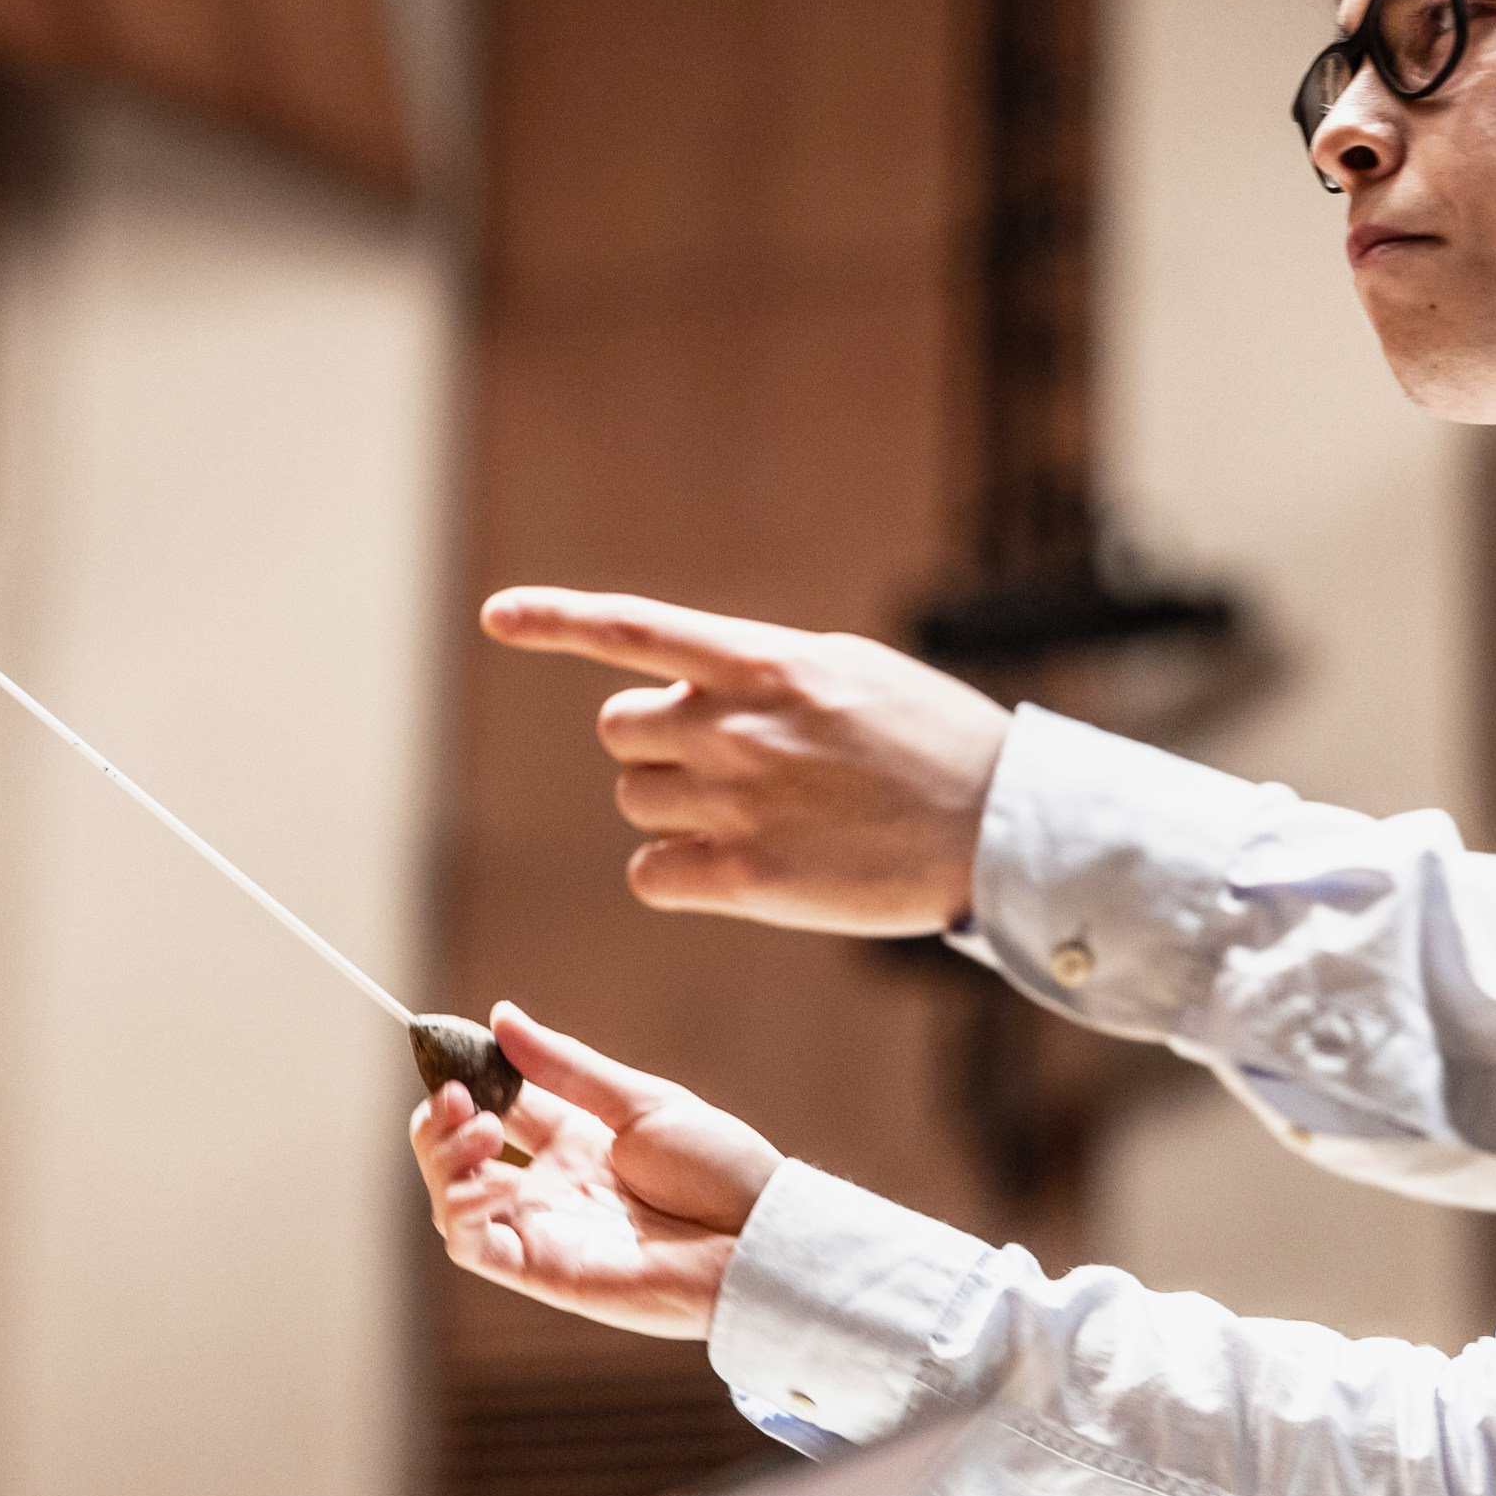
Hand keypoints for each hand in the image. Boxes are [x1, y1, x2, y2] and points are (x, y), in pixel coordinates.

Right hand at [410, 1003, 782, 1339]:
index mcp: (573, 1140)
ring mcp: (543, 1229)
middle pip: (455, 1156)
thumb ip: (564, 1066)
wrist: (757, 1238)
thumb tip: (500, 1017)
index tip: (446, 1046)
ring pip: (449, 1202)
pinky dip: (464, 1211)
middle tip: (458, 1097)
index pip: (491, 1104)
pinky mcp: (543, 1270)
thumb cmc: (719, 1169)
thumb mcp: (641, 1101)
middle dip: (438, 1121)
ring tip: (483, 1132)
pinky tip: (499, 1181)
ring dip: (443, 1161)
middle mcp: (549, 1186)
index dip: (460, 1077)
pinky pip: (474, 1248)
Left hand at [482, 587, 1009, 936]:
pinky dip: (679, 875)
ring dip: (677, 808)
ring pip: (639, 802)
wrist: (1000, 827)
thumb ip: (760, 671)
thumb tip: (687, 682)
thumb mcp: (848, 671)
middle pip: (621, 733)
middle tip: (731, 765)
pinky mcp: (748, 879)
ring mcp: (739, 803)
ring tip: (762, 815)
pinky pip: (652, 874)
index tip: (494, 617)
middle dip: (658, 746)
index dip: (553, 620)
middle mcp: (739, 725)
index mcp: (764, 662)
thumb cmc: (930, 743)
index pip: (630, 629)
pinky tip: (741, 869)